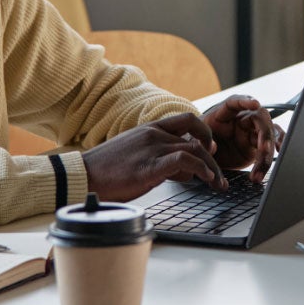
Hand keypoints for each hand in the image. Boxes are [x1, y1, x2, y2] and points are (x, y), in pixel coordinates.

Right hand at [82, 113, 225, 201]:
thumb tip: (183, 169)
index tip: (211, 149)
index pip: (187, 120)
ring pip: (195, 149)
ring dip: (212, 168)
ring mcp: (153, 148)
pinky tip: (206, 180)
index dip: (205, 132)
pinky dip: (201, 169)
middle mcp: (155, 134)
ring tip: (218, 184)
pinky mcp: (149, 166)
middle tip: (220, 174)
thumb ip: (160, 157)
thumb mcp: (137, 156)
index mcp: (151, 128)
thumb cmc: (107, 169)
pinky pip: (184, 161)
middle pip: (197, 138)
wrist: (84, 174)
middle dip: (213, 157)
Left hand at [202, 95, 284, 182]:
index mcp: (223, 112)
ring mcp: (251, 131)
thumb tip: (212, 147)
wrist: (203, 156)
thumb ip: (202, 143)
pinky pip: (272, 143)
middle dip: (263, 133)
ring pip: (267, 135)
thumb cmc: (198, 142)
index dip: (245, 101)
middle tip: (263, 149)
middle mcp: (240, 118)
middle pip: (259, 119)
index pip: (235, 102)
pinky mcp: (257, 144)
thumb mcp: (195, 141)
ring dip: (267, 152)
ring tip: (258, 172)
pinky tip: (280, 157)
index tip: (255, 103)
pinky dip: (278, 149)